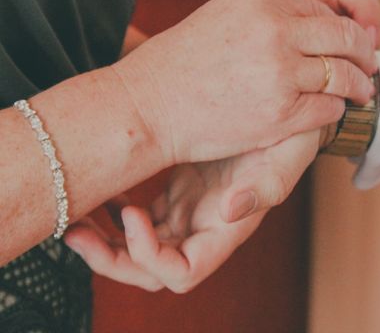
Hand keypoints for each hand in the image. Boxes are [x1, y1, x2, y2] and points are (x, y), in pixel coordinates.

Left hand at [64, 130, 321, 292]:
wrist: (283, 118)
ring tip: (76, 213)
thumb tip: (230, 211)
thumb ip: (265, 189)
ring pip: (137, 248)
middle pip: (149, 270)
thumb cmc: (293, 137)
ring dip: (103, 239)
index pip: (182, 272)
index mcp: (227, 230)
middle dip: (110, 258)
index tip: (132, 213)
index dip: (150, 256)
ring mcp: (189, 213)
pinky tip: (103, 189)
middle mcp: (204, 230)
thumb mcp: (287, 157)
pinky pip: (138, 218)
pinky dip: (113, 211)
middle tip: (77, 229)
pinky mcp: (179, 193)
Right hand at [114, 0, 378, 166]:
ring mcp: (280, 73)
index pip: (322, 10)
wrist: (148, 104)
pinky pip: (329, 108)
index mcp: (261, 1)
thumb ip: (271, 15)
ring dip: (360, 85)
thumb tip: (315, 20)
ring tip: (363, 91)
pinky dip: (337, 110)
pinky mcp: (280, 114)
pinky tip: (335, 111)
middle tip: (370, 64)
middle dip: (364, 51)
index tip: (351, 41)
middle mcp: (275, 31)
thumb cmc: (182, 63)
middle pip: (345, 36)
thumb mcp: (226, 16)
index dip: (343, 27)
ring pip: (344, 75)